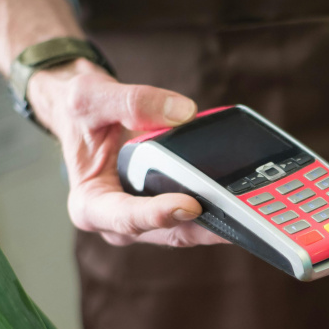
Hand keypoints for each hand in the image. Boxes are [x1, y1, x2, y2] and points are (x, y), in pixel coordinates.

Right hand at [28, 59, 226, 246]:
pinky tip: (241, 200)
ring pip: (185, 231)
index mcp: (90, 205)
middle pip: (164, 231)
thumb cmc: (80, 112)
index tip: (188, 205)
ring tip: (248, 212)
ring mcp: (143, 222)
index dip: (157, 214)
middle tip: (236, 214)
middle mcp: (116, 222)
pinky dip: (216, 210)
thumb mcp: (91, 97)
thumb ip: (133, 101)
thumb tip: (183, 112)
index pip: (125, 217)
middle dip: (200, 226)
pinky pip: (194, 219)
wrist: (84, 116)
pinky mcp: (164, 212)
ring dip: (216, 223)